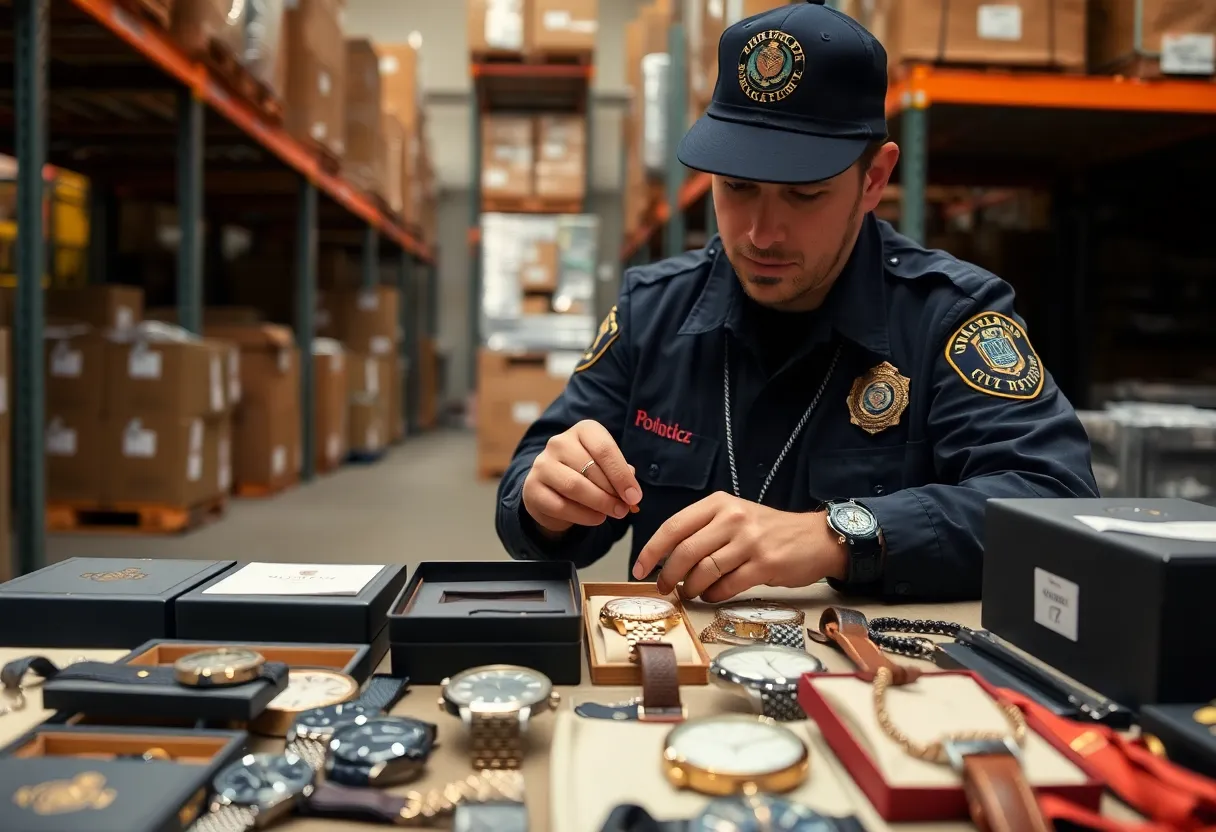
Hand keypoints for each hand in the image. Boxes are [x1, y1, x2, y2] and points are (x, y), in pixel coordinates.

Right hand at [521, 420, 643, 534]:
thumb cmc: (588, 475)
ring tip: (615, 513)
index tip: (634, 496)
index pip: (604, 449)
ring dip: (599, 503)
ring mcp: (542, 464)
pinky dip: (583, 516)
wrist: (553, 489)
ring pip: (574, 486)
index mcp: (583, 431)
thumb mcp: (606, 468)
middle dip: (612, 492)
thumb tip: (631, 491)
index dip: (621, 475)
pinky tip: (597, 518)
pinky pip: (560, 506)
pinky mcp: (532, 488)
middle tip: (626, 508)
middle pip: (590, 468)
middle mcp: (559, 442)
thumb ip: (620, 474)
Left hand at [631, 492, 847, 602]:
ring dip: (691, 588)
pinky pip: (727, 586)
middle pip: (685, 551)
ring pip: (704, 571)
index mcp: (719, 504)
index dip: (652, 550)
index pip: (674, 526)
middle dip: (668, 575)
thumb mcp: (734, 516)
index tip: (639, 568)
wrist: (815, 538)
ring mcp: (749, 542)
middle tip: (664, 588)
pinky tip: (713, 595)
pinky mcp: (765, 565)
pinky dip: (714, 595)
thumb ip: (704, 531)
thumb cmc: (768, 530)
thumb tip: (667, 559)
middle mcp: (733, 519)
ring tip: (691, 593)